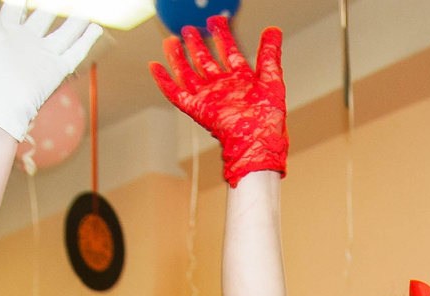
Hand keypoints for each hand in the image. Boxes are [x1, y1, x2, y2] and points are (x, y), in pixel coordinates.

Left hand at [0, 0, 102, 142]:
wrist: (3, 103)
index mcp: (7, 32)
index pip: (16, 8)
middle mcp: (27, 41)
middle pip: (44, 17)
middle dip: (53, 6)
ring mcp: (43, 55)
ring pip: (64, 33)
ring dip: (75, 21)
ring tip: (85, 10)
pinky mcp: (57, 69)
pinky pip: (75, 51)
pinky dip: (87, 40)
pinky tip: (96, 28)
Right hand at [152, 16, 286, 185]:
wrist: (257, 141)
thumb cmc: (267, 118)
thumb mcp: (271, 78)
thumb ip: (269, 53)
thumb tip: (273, 30)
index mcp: (240, 80)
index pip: (229, 52)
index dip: (222, 35)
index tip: (216, 20)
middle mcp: (222, 88)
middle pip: (205, 61)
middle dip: (197, 45)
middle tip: (189, 29)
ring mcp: (209, 97)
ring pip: (189, 73)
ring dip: (179, 57)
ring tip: (171, 41)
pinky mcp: (197, 108)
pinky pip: (176, 93)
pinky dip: (164, 81)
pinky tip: (155, 67)